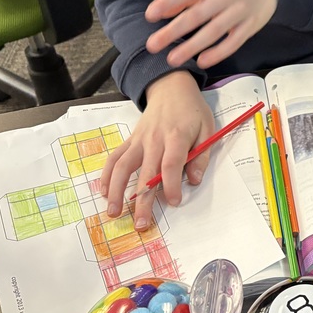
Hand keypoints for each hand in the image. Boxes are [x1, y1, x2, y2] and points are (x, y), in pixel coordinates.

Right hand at [100, 72, 214, 228]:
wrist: (171, 89)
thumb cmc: (192, 111)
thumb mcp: (208, 129)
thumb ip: (202, 156)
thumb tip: (194, 180)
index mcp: (176, 136)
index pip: (171, 164)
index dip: (171, 185)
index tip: (174, 202)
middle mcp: (154, 139)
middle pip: (145, 172)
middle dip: (142, 201)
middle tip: (141, 223)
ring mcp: (139, 140)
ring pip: (123, 166)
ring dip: (116, 191)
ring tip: (113, 212)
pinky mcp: (130, 140)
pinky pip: (115, 158)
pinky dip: (107, 175)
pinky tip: (104, 191)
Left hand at [146, 0, 277, 68]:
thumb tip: (163, 11)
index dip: (167, 2)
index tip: (150, 16)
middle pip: (197, 15)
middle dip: (173, 31)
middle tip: (153, 44)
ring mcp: (241, 11)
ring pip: (213, 31)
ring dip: (191, 47)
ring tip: (172, 59)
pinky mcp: (251, 26)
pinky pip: (233, 42)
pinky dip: (217, 53)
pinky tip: (201, 61)